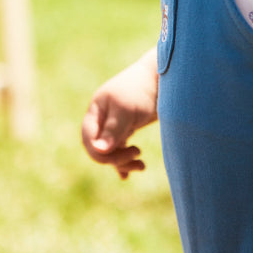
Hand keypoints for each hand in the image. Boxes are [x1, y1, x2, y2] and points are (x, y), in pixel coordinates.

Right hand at [81, 49, 158, 179]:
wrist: (164, 79)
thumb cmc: (143, 89)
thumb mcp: (126, 109)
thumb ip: (112, 130)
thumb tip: (98, 151)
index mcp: (96, 110)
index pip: (89, 139)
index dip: (101, 153)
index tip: (125, 154)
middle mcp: (103, 118)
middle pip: (98, 148)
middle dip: (115, 158)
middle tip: (137, 154)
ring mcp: (114, 123)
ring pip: (110, 151)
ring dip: (122, 161)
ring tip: (141, 165)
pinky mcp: (127, 127)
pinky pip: (119, 149)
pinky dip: (124, 161)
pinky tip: (129, 173)